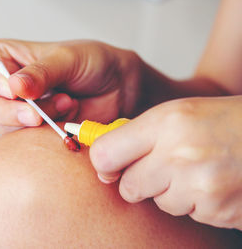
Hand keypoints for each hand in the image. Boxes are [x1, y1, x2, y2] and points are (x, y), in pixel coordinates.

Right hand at [0, 39, 141, 132]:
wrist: (118, 87)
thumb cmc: (91, 63)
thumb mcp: (66, 59)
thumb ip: (40, 73)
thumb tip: (13, 87)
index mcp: (2, 59)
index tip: (12, 89)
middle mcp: (2, 86)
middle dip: (12, 110)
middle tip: (39, 111)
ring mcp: (15, 112)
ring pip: (3, 126)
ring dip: (36, 119)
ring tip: (66, 103)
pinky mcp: (31, 133)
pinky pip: (24, 142)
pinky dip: (46, 132)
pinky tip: (67, 117)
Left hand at [90, 96, 241, 229]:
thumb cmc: (224, 122)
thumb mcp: (179, 114)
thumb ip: (138, 134)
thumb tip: (101, 158)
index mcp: (167, 122)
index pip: (106, 153)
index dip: (104, 163)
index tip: (109, 166)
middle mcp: (180, 154)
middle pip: (128, 187)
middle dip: (139, 180)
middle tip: (163, 166)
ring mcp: (201, 186)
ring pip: (159, 202)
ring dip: (172, 192)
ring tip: (199, 170)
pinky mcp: (218, 210)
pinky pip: (187, 214)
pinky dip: (196, 203)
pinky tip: (214, 183)